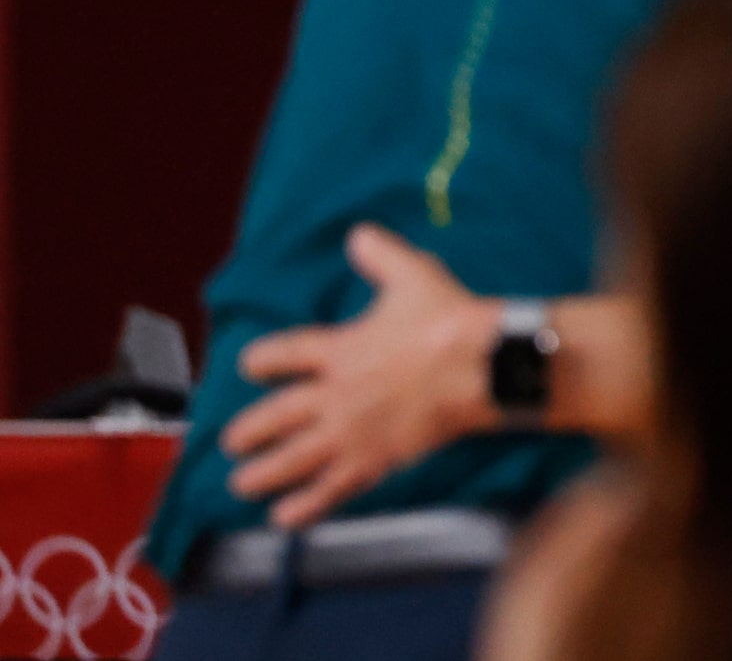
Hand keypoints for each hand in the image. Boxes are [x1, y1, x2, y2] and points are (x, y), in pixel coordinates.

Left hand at [223, 223, 501, 527]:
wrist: (479, 365)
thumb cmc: (446, 319)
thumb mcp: (412, 275)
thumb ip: (380, 255)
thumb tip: (358, 234)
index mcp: (338, 349)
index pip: (285, 354)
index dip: (262, 360)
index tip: (248, 365)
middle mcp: (333, 394)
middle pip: (276, 416)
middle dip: (249, 430)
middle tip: (231, 442)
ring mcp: (350, 432)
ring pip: (292, 459)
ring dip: (262, 474)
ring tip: (241, 484)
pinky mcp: (374, 459)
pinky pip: (330, 489)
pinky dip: (304, 505)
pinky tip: (283, 518)